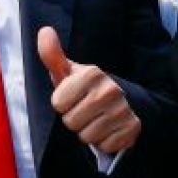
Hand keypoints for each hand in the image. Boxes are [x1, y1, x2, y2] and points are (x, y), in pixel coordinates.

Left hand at [37, 27, 140, 154]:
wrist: (121, 102)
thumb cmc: (86, 88)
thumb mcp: (68, 72)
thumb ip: (53, 55)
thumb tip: (44, 31)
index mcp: (92, 74)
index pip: (58, 104)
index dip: (62, 104)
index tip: (72, 98)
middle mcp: (110, 90)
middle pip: (71, 122)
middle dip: (74, 120)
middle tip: (84, 111)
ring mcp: (123, 110)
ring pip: (87, 136)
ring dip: (88, 132)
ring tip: (96, 120)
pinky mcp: (133, 128)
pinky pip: (104, 146)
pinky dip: (104, 142)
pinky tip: (108, 129)